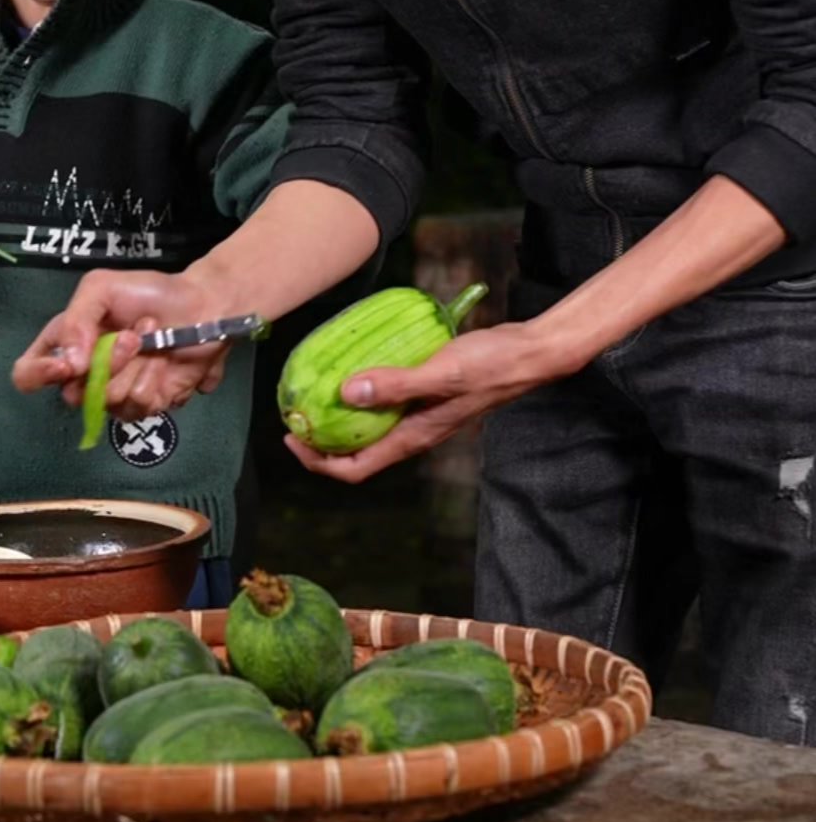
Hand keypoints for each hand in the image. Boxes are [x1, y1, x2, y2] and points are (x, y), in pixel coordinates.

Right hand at [12, 269, 230, 420]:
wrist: (200, 304)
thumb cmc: (148, 293)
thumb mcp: (100, 289)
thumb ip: (75, 321)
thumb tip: (69, 365)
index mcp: (65, 345)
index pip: (28, 375)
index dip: (39, 375)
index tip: (69, 364)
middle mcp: (85, 375)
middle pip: (73, 394)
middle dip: (107, 363)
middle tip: (132, 335)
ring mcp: (115, 394)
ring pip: (109, 401)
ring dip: (136, 366)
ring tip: (153, 338)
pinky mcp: (144, 406)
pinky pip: (138, 405)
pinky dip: (154, 378)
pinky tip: (165, 359)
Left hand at [284, 320, 570, 482]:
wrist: (529, 353)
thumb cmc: (490, 364)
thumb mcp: (441, 371)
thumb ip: (397, 383)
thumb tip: (348, 392)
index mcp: (414, 436)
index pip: (356, 468)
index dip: (318, 461)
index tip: (292, 437)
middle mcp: (414, 432)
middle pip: (357, 453)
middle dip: (321, 441)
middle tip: (295, 414)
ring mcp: (421, 415)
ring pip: (370, 429)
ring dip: (340, 419)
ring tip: (315, 393)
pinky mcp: (427, 395)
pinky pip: (385, 404)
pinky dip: (363, 393)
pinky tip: (355, 368)